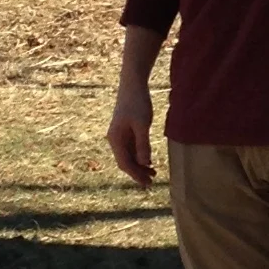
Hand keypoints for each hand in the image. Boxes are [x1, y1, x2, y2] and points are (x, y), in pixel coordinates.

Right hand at [107, 72, 156, 186]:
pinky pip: (131, 149)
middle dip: (137, 173)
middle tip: (151, 182)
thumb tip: (144, 163)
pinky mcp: (126, 131)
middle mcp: (115, 140)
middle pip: (125, 162)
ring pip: (128, 156)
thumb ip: (143, 144)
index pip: (124, 163)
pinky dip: (139, 157)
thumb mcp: (142, 125)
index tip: (147, 183)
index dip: (136, 175)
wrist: (133, 85)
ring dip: (139, 166)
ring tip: (153, 174)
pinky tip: (148, 161)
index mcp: (116, 139)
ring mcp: (120, 136)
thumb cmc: (137, 103)